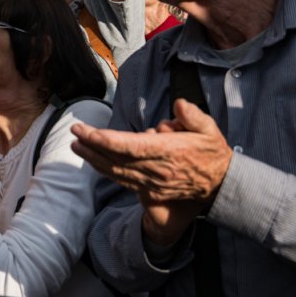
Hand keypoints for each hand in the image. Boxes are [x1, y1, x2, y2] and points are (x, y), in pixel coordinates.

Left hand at [70, 100, 231, 244]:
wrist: (221, 184)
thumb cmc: (212, 152)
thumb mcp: (209, 128)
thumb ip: (193, 115)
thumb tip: (178, 105)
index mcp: (170, 152)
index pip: (131, 147)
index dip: (107, 140)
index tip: (88, 132)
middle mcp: (157, 170)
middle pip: (117, 158)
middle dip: (92, 145)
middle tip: (74, 131)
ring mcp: (152, 183)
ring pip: (116, 171)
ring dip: (94, 158)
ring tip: (76, 145)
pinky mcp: (150, 191)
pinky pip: (123, 180)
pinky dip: (105, 171)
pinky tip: (93, 161)